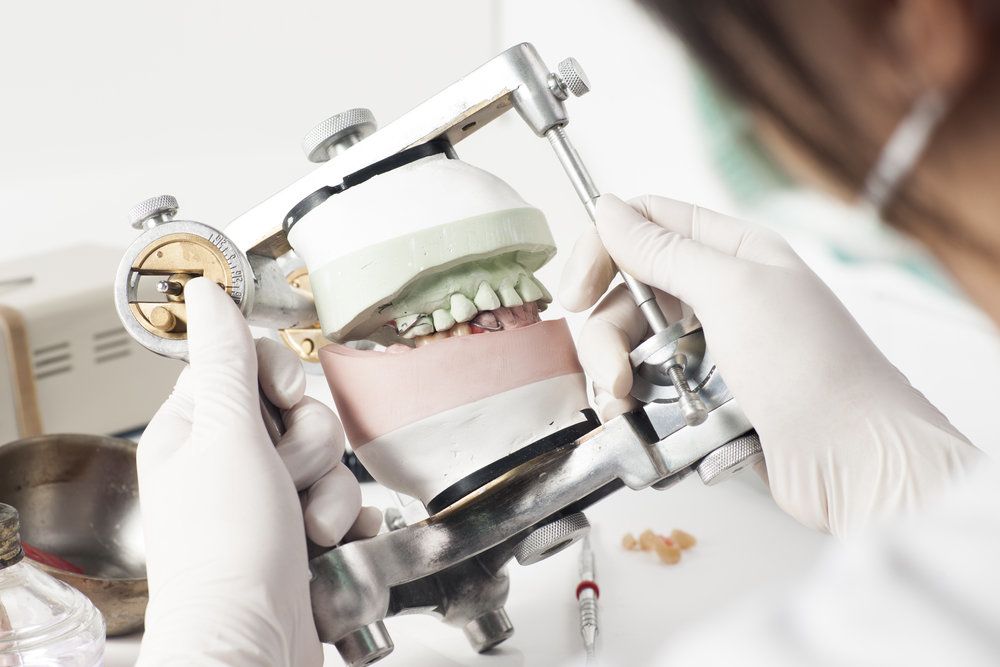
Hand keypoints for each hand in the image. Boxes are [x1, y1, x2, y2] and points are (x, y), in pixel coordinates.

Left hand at [136, 277, 380, 665]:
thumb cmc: (227, 553)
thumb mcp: (228, 439)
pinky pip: (347, 501)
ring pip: (331, 458)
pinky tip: (334, 543)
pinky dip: (349, 521)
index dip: (281, 378)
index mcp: (197, 430)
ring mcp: (269, 501)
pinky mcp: (301, 534)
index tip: (286, 401)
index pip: (249, 365)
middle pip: (302, 411)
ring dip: (333, 492)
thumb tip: (208, 293)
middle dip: (313, 447)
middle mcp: (231, 462)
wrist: (252, 645)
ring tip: (310, 529)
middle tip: (289, 479)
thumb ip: (228, 361)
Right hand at [561, 194, 983, 537]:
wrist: (857, 464)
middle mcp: (718, 298)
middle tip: (614, 375)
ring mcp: (710, 352)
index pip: (645, 225)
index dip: (601, 250)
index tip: (576, 291)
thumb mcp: (734, 291)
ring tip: (628, 409)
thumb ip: (664, 250)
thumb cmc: (814, 370)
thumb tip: (608, 207)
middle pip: (626, 296)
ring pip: (629, 348)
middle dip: (605, 335)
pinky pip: (646, 393)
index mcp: (731, 253)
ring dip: (615, 377)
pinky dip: (633, 410)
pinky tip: (639, 425)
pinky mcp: (704, 402)